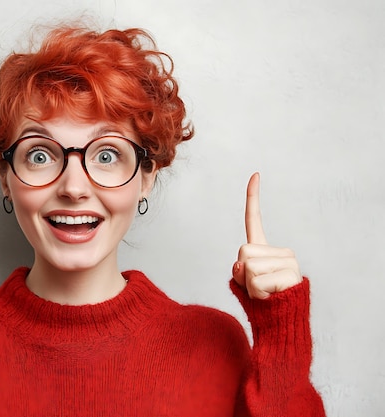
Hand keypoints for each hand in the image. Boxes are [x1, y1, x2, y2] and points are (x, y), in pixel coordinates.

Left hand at [232, 173, 301, 298]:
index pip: (254, 220)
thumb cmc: (261, 304)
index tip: (255, 174)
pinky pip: (258, 281)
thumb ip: (238, 271)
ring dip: (250, 287)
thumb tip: (241, 264)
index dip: (253, 197)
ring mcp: (289, 262)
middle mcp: (281, 251)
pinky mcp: (292, 275)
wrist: (281, 325)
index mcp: (265, 249)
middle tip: (257, 287)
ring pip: (250, 268)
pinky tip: (271, 297)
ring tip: (265, 294)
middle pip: (243, 252)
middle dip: (243, 274)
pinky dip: (258, 294)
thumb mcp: (243, 285)